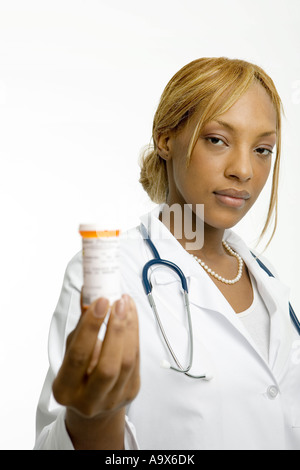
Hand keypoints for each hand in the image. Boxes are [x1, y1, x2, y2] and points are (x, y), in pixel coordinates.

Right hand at [52, 294, 139, 448]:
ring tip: (126, 304)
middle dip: (116, 330)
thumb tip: (89, 292)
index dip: (91, 327)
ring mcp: (113, 399)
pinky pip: (136, 359)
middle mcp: (89, 400)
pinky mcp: (131, 391)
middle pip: (108, 365)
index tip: (100, 301)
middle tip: (118, 302)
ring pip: (127, 362)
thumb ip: (81, 324)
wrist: (93, 400)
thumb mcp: (72, 348)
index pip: (78, 356)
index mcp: (65, 390)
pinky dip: (135, 333)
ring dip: (129, 328)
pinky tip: (131, 315)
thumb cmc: (79, 369)